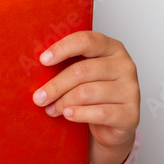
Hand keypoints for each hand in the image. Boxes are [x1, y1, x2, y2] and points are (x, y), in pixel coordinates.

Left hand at [31, 31, 139, 163]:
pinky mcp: (131, 114)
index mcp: (112, 47)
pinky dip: (79, 113)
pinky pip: (100, 112)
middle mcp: (125, 65)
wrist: (112, 123)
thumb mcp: (81, 72)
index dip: (62, 48)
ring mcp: (131, 90)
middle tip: (38, 97)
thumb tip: (33, 63)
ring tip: (51, 108)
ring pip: (88, 92)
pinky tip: (68, 114)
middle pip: (82, 70)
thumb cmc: (92, 92)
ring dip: (63, 102)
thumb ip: (66, 62)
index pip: (86, 40)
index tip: (43, 60)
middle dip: (55, 85)